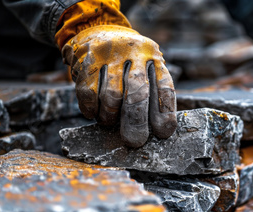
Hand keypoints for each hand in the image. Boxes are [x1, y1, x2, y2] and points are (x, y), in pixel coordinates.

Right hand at [61, 25, 176, 146]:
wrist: (94, 29)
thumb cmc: (125, 60)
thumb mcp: (145, 66)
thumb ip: (150, 91)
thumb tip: (153, 129)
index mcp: (153, 56)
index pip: (164, 86)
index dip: (165, 112)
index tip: (164, 132)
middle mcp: (134, 52)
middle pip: (137, 92)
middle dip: (136, 121)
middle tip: (134, 141)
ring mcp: (109, 54)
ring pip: (112, 96)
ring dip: (110, 116)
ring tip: (109, 120)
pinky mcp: (87, 60)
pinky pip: (89, 93)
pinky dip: (91, 109)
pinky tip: (94, 113)